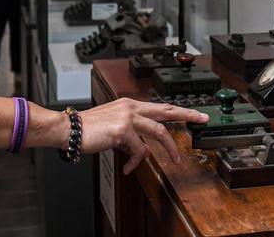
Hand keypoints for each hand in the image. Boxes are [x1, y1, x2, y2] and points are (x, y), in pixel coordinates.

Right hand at [76, 98, 208, 174]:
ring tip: (176, 159)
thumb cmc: (90, 130)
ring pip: (159, 132)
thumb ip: (132, 136)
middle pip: (166, 110)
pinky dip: (136, 161)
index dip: (178, 110)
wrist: (70, 130)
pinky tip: (129, 167)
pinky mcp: (122, 130)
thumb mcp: (115, 128)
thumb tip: (144, 150)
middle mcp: (131, 107)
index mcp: (130, 104)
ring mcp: (128, 117)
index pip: (159, 106)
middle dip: (187, 114)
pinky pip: (139, 149)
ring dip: (169, 147)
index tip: (193, 113)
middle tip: (203, 118)